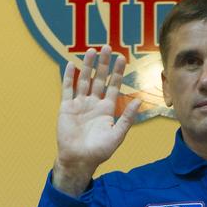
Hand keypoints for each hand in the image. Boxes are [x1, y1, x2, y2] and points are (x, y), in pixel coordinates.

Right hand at [52, 45, 140, 195]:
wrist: (79, 160)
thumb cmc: (99, 151)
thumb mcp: (117, 135)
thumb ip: (127, 117)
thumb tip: (140, 100)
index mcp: (106, 109)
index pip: (113, 86)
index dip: (117, 72)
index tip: (122, 58)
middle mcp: (93, 104)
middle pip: (99, 79)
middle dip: (103, 64)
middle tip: (107, 47)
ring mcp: (79, 104)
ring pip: (84, 80)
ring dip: (87, 65)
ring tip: (91, 50)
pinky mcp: (66, 107)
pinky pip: (67, 89)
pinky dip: (69, 77)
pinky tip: (70, 64)